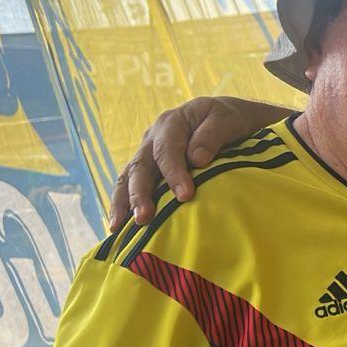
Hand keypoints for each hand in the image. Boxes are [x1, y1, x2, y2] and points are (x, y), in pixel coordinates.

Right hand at [107, 97, 259, 230]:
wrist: (222, 118)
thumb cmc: (227, 119)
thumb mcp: (227, 119)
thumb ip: (212, 136)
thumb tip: (197, 159)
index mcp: (172, 123)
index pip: (167, 149)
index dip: (173, 173)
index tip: (185, 195)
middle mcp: (153, 137)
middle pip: (140, 166)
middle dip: (140, 193)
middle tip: (143, 218)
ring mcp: (146, 152)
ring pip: (127, 177)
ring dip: (123, 202)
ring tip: (119, 228)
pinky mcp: (147, 167)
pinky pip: (129, 185)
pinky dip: (122, 205)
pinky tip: (120, 228)